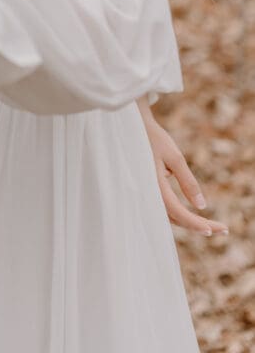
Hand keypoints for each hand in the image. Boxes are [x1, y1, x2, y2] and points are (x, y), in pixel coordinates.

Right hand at [138, 97, 227, 235]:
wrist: (133, 126)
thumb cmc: (154, 138)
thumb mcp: (174, 157)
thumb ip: (188, 182)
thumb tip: (201, 206)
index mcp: (154, 185)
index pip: (178, 212)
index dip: (196, 224)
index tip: (216, 230)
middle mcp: (148, 193)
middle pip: (175, 218)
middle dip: (199, 225)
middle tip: (223, 229)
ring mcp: (146, 192)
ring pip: (169, 215)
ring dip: (189, 222)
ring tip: (211, 225)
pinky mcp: (148, 188)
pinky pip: (164, 207)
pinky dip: (179, 213)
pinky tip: (192, 214)